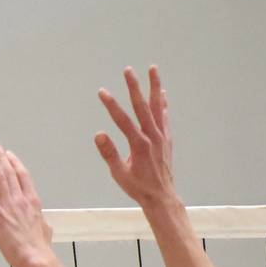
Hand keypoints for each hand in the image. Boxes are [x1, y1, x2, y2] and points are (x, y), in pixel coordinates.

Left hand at [0, 141, 55, 266]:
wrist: (35, 257)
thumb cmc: (40, 248)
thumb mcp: (46, 230)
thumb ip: (41, 222)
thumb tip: (43, 223)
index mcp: (33, 201)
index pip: (23, 176)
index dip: (15, 163)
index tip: (9, 155)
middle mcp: (20, 198)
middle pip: (9, 171)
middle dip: (0, 156)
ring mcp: (8, 204)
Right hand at [95, 65, 175, 208]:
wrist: (162, 197)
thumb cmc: (138, 187)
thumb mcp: (119, 174)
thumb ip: (109, 153)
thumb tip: (98, 134)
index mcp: (139, 145)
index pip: (122, 120)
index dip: (111, 105)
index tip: (102, 92)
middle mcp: (152, 137)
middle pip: (142, 106)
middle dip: (134, 87)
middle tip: (128, 70)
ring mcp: (162, 136)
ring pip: (157, 106)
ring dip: (154, 86)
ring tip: (152, 69)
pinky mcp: (167, 139)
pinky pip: (165, 116)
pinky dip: (163, 103)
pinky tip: (162, 94)